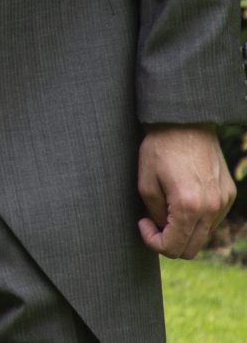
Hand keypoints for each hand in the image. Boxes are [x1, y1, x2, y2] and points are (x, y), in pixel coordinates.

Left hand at [136, 123, 232, 258]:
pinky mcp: (229, 194)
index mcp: (188, 206)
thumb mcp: (146, 182)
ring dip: (184, 230)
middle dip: (169, 242)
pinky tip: (183, 199)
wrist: (185, 122)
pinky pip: (213, 219)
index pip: (174, 247)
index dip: (153, 242)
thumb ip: (155, 214)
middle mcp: (211, 208)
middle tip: (153, 223)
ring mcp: (224, 202)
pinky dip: (197, 219)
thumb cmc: (159, 149)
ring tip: (167, 208)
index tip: (143, 223)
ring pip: (204, 235)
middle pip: (191, 248)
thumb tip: (163, 230)